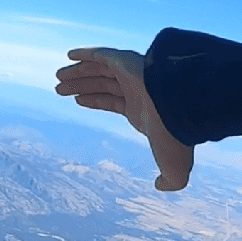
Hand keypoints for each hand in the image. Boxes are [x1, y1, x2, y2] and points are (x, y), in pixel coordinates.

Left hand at [55, 47, 194, 191]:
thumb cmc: (177, 138)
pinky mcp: (127, 60)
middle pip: (101, 84)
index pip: (112, 101)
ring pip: (99, 70)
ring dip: (77, 72)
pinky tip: (69, 55)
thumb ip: (169, 181)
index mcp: (141, 109)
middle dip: (81, 85)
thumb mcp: (175, 169)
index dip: (94, 100)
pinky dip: (86, 53)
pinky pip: (102, 54)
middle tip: (59, 90)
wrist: (184, 110)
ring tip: (57, 78)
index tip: (77, 100)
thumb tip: (160, 186)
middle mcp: (136, 89)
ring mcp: (132, 73)